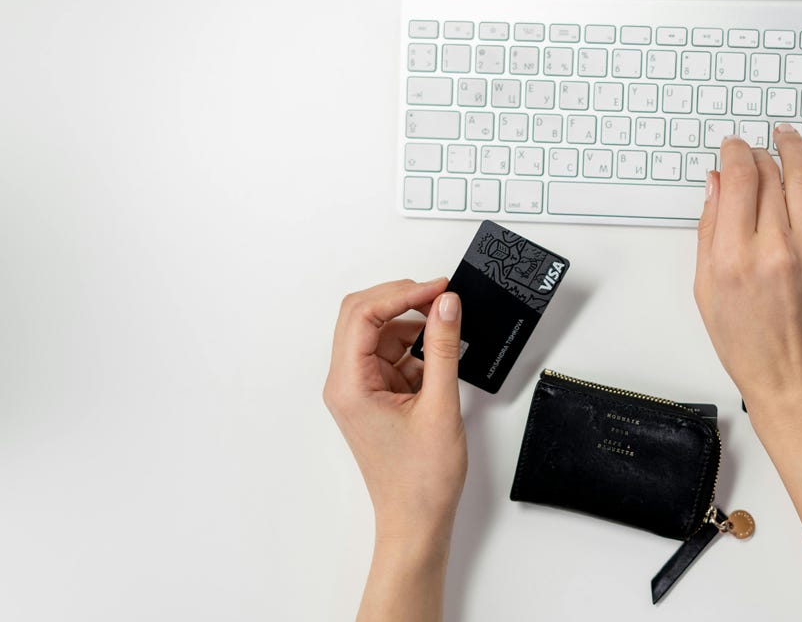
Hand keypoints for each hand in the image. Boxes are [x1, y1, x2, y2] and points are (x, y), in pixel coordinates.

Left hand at [323, 278, 466, 544]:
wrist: (417, 520)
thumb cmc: (420, 479)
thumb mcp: (440, 404)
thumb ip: (443, 347)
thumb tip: (447, 304)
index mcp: (349, 385)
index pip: (363, 315)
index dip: (402, 293)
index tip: (439, 288)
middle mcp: (346, 383)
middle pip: (363, 316)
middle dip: (402, 300)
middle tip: (441, 296)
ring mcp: (359, 389)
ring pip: (379, 333)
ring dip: (412, 326)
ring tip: (448, 330)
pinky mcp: (376, 395)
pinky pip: (392, 355)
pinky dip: (416, 348)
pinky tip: (440, 356)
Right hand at [693, 125, 801, 421]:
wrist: (794, 381)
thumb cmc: (749, 346)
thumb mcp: (707, 291)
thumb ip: (709, 232)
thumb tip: (715, 185)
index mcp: (733, 258)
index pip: (737, 179)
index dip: (734, 152)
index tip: (732, 147)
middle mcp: (774, 249)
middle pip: (768, 174)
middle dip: (758, 152)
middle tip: (754, 149)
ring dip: (794, 150)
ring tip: (787, 139)